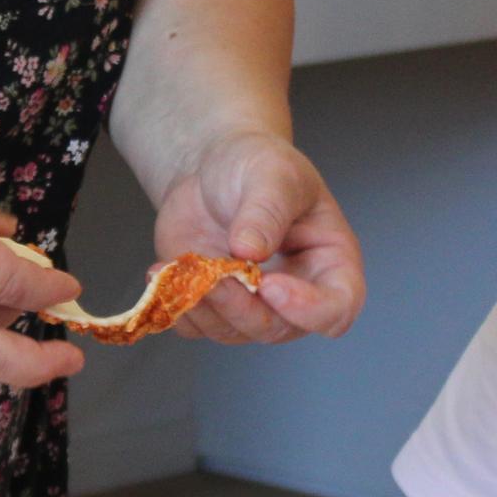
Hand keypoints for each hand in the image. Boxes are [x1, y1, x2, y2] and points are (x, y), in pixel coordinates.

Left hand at [147, 130, 364, 344]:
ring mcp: (254, 304)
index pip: (337, 307)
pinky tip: (160, 273)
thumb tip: (250, 251)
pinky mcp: (214, 305)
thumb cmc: (259, 164)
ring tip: (176, 267)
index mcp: (330, 262)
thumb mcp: (272, 174)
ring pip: (232, 331)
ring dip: (203, 307)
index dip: (308, 309)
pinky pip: (198, 326)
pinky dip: (176, 306)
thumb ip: (267, 211)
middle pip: (276, 328)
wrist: (212, 167)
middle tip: (212, 275)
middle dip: (240, 307)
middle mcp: (296, 293)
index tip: (271, 284)